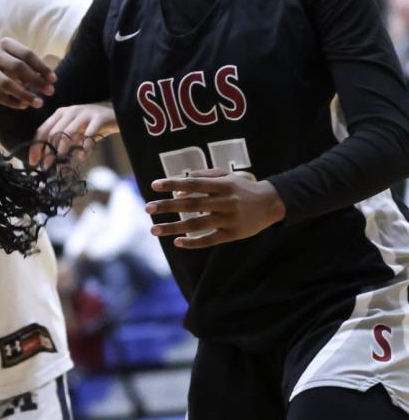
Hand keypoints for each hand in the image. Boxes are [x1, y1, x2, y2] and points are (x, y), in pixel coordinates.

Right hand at [0, 36, 55, 108]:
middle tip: (50, 92)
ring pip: (6, 83)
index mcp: (5, 44)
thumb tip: (50, 82)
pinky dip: (12, 102)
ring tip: (38, 103)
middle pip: (17, 67)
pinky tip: (23, 105)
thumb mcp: (22, 63)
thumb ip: (35, 69)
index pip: (27, 54)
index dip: (41, 67)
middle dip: (36, 81)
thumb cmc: (10, 68)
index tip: (53, 80)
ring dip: (25, 94)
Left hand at [29, 103, 118, 167]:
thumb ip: (60, 143)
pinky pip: (89, 135)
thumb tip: (46, 161)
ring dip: (62, 148)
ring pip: (68, 132)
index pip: (43, 130)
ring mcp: (85, 113)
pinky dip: (84, 148)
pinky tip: (82, 156)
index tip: (33, 162)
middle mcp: (70, 111)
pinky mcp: (99, 118)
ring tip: (61, 159)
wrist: (116, 116)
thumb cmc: (91, 126)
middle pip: (53, 132)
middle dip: (48, 151)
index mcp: (60, 113)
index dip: (36, 146)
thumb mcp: (73, 133)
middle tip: (47, 166)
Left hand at [146, 173, 285, 247]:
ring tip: (154, 229)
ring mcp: (228, 219)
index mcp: (222, 185)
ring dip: (173, 228)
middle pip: (191, 205)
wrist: (271, 204)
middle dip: (167, 207)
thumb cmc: (242, 188)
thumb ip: (204, 177)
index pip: (193, 183)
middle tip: (147, 208)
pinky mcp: (232, 234)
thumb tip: (179, 188)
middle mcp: (225, 202)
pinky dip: (193, 243)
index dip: (173, 184)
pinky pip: (209, 240)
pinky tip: (177, 242)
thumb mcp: (226, 176)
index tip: (153, 185)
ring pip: (196, 225)